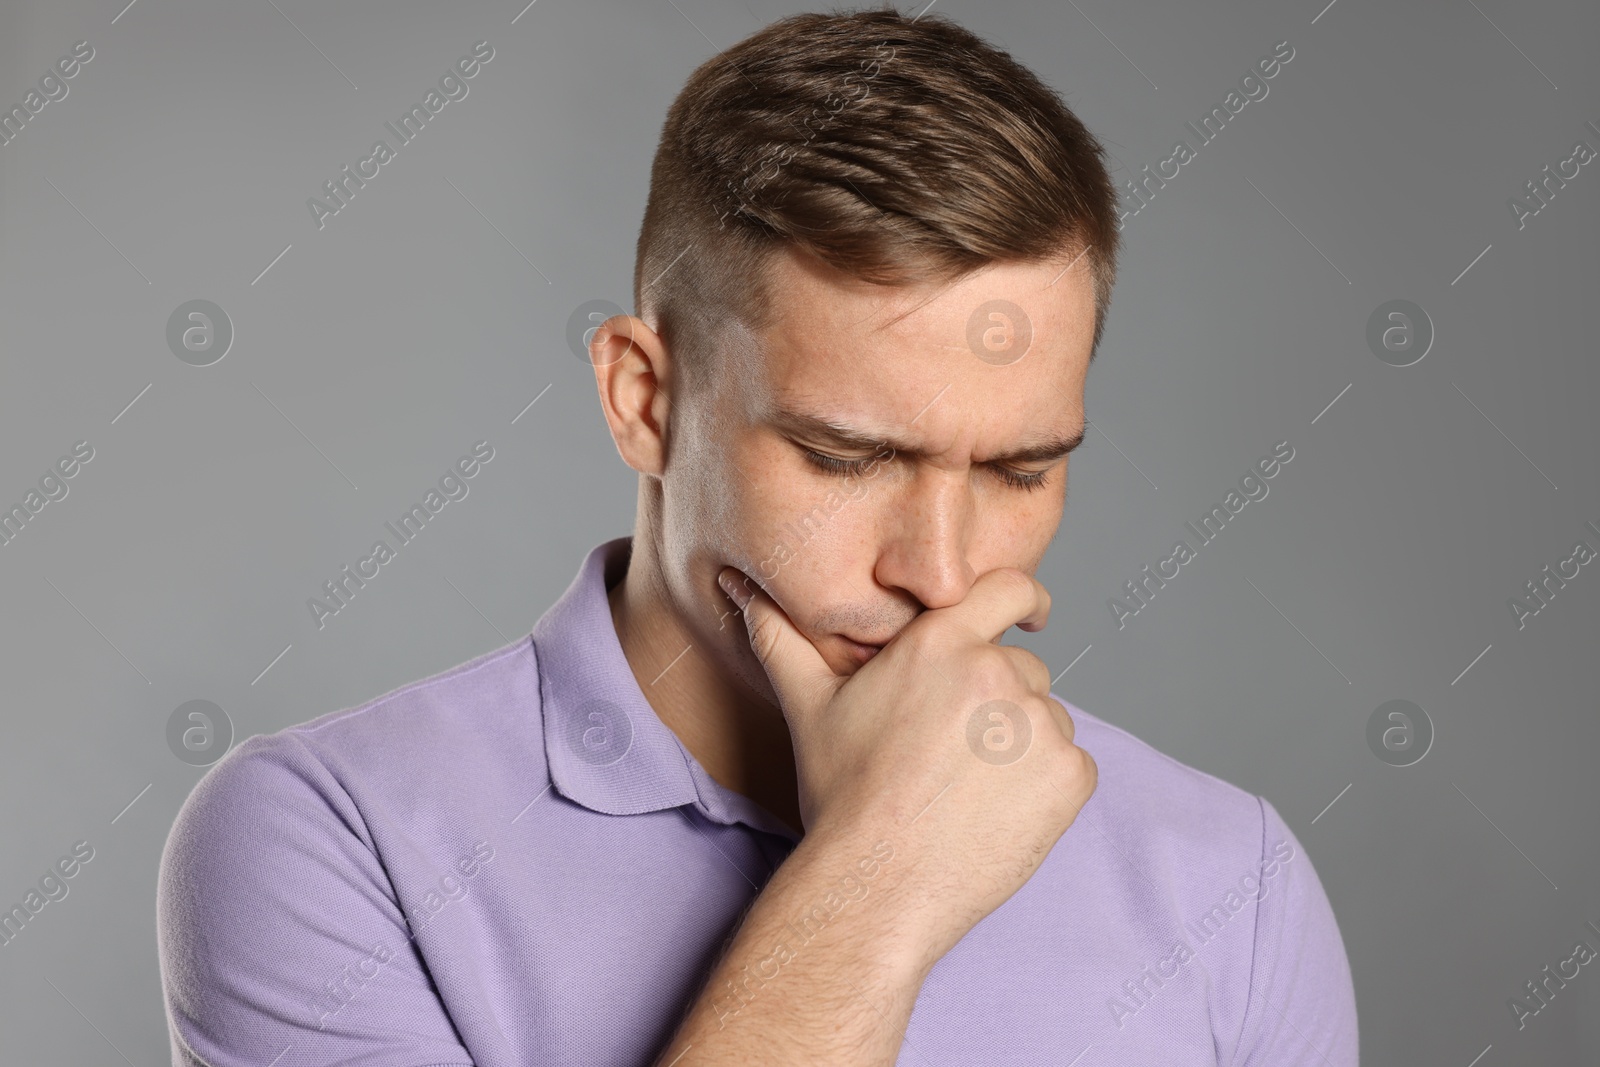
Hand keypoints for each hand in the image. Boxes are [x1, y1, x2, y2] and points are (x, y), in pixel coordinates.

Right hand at [718, 565, 1097, 965]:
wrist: (878, 885)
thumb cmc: (843, 795)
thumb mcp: (809, 707)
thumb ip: (782, 638)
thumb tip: (742, 591)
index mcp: (941, 643)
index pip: (1009, 589)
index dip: (1026, 600)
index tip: (1033, 615)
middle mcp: (997, 673)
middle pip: (1023, 667)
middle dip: (999, 699)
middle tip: (955, 751)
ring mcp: (1040, 725)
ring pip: (1047, 717)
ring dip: (1021, 743)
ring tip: (968, 787)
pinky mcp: (1068, 776)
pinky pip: (1071, 764)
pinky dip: (1045, 785)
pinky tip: (997, 811)